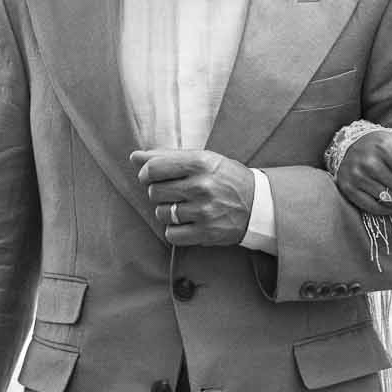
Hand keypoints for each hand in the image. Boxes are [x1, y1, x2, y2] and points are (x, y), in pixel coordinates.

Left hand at [131, 147, 255, 245]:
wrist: (257, 204)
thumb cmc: (225, 177)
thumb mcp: (203, 159)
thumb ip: (168, 156)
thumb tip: (134, 157)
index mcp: (201, 162)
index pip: (154, 168)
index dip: (146, 173)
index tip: (151, 176)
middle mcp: (202, 186)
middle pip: (154, 192)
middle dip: (159, 192)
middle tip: (175, 192)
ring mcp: (204, 211)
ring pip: (161, 213)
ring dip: (167, 212)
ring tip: (184, 207)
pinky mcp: (206, 233)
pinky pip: (171, 234)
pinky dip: (175, 230)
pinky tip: (188, 222)